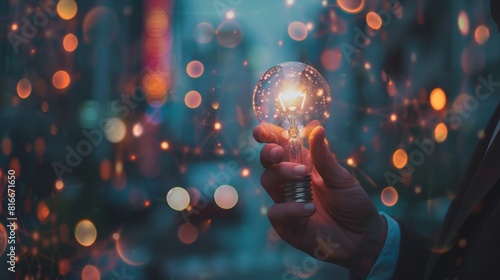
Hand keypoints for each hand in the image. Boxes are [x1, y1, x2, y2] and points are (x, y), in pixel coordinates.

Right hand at [254, 125, 386, 277]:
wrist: (362, 237)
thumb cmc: (353, 205)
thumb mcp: (342, 179)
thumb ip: (324, 157)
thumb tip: (316, 127)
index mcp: (304, 164)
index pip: (281, 145)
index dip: (268, 135)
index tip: (261, 131)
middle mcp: (291, 181)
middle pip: (268, 161)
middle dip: (269, 153)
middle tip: (279, 152)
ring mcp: (286, 201)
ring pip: (268, 181)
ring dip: (282, 174)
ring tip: (304, 176)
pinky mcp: (285, 224)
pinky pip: (276, 211)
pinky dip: (290, 208)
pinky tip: (310, 209)